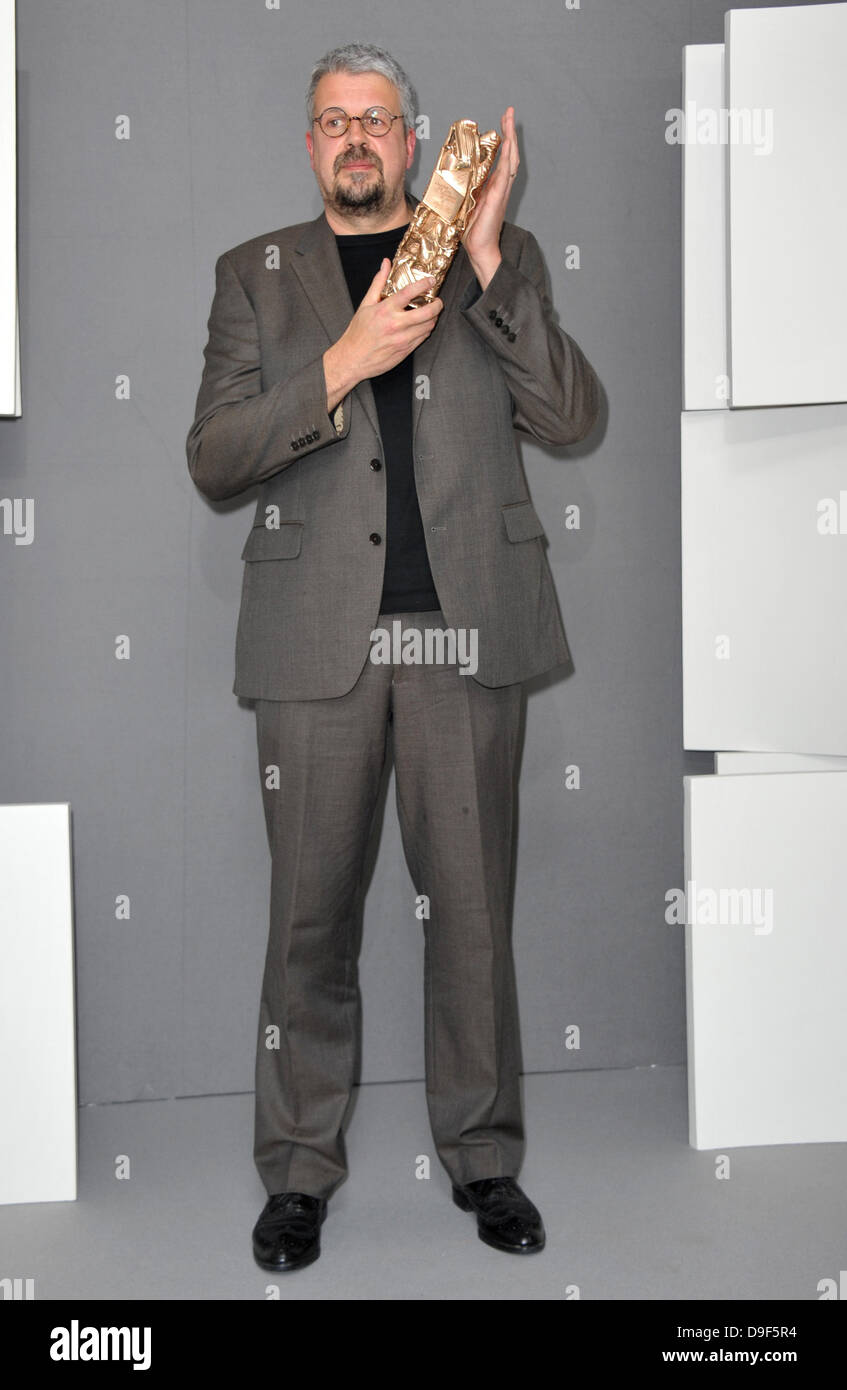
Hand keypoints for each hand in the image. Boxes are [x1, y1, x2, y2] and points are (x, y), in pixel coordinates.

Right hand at [324, 259, 441, 406]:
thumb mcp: (366, 304)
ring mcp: (402, 339)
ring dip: (433, 318)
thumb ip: (378, 282)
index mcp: (386, 310)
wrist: (353, 358)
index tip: (430, 280)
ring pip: (428, 326)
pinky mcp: (406, 350)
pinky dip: (426, 330)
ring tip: (430, 314)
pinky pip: (423, 338)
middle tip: (437, 301)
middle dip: (437, 305)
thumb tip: (386, 264)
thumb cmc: (358, 333)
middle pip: (427, 312)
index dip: (424, 284)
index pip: (410, 292)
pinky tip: (422, 326)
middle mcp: (396, 324)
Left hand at [463, 105, 518, 284]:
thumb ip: (466, 189)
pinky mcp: (498, 197)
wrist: (479, 249)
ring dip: (511, 139)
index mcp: (493, 186)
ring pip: (510, 159)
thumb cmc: (472, 230)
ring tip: (510, 121)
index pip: (500, 158)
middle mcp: (500, 186)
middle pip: (509, 154)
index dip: (502, 140)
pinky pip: (505, 174)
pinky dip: (508, 158)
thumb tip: (454, 177)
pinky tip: (509, 145)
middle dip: (509, 132)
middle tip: (510, 112)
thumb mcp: (466, 203)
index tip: (501, 123)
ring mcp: (501, 191)